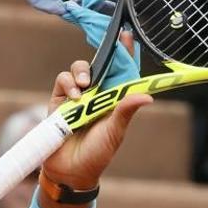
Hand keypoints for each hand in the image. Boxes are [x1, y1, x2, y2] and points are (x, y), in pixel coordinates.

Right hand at [41, 32, 150, 191]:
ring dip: (84, 71)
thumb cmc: (98, 154)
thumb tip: (148, 96)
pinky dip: (69, 83)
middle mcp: (98, 94)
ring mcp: (78, 96)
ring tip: (86, 84)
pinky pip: (63, 80)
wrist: (70, 171)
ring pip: (81, 69)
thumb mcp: (115, 132)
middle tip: (112, 42)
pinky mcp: (59, 100)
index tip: (128, 36)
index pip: (123, 73)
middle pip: (102, 65)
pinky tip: (74, 95)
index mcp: (116, 100)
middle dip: (106, 51)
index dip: (126, 55)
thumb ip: (126, 111)